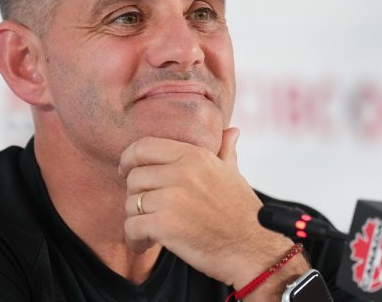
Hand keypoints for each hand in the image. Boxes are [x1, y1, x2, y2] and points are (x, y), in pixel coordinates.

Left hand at [119, 128, 306, 289]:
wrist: (255, 250)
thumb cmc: (244, 214)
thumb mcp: (233, 175)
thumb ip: (225, 151)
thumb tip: (230, 131)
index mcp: (195, 155)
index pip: (144, 146)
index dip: (129, 159)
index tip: (126, 171)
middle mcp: (182, 172)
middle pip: (134, 177)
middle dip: (134, 196)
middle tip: (145, 211)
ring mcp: (173, 198)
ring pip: (130, 203)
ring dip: (135, 220)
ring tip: (148, 230)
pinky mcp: (166, 225)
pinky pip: (131, 227)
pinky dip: (134, 238)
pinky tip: (145, 243)